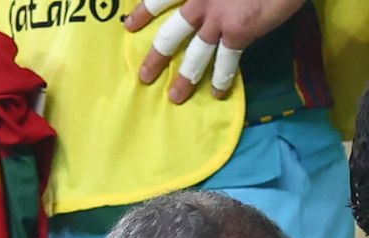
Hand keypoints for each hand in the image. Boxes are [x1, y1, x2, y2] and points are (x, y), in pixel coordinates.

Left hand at [124, 0, 306, 103]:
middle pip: (171, 34)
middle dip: (157, 57)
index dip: (144, 12)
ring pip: (196, 54)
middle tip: (144, 76)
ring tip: (175, 97)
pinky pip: (227, 61)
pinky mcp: (239, 32)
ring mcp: (218, 18)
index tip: (129, 25)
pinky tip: (217, 93)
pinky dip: (223, 78)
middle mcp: (199, 0)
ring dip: (185, 78)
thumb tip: (206, 3)